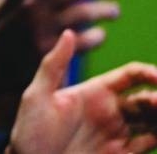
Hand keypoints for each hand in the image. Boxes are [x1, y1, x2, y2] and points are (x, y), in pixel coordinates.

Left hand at [7, 30, 156, 153]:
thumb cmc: (30, 130)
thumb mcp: (37, 95)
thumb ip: (54, 64)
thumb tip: (68, 32)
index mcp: (95, 91)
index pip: (132, 76)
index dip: (150, 73)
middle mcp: (111, 111)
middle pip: (149, 99)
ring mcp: (118, 134)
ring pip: (154, 122)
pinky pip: (151, 144)